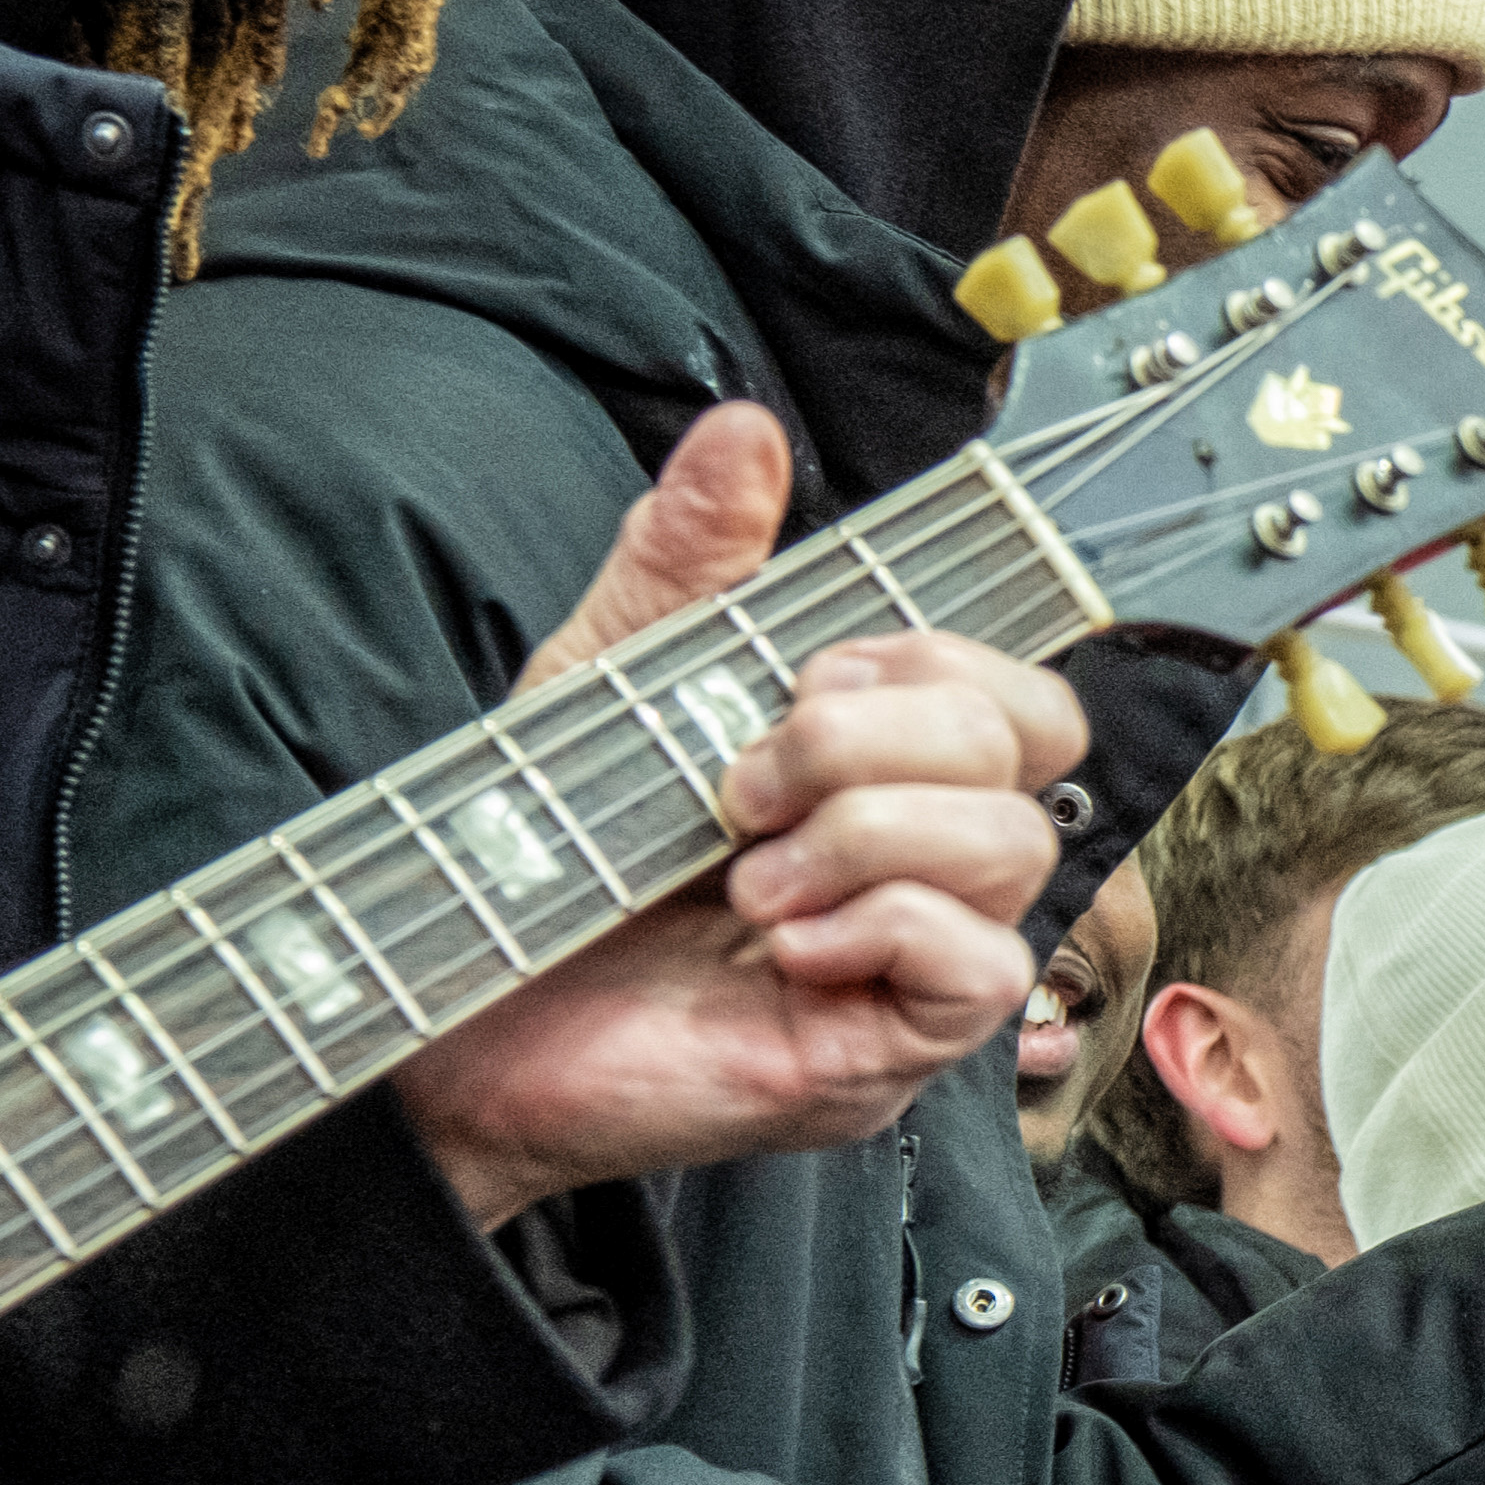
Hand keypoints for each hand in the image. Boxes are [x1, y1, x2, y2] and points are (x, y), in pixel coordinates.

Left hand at [398, 407, 1083, 1220]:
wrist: (455, 1027)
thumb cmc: (538, 875)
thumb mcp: (608, 687)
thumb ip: (684, 561)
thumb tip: (742, 434)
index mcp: (883, 769)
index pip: (1019, 690)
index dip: (937, 658)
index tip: (802, 679)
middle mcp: (921, 860)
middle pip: (1030, 742)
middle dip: (872, 738)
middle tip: (740, 788)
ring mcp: (917, 958)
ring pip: (1014, 845)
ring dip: (861, 834)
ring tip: (743, 875)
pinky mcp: (893, 1051)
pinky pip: (982, 966)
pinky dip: (876, 927)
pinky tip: (775, 944)